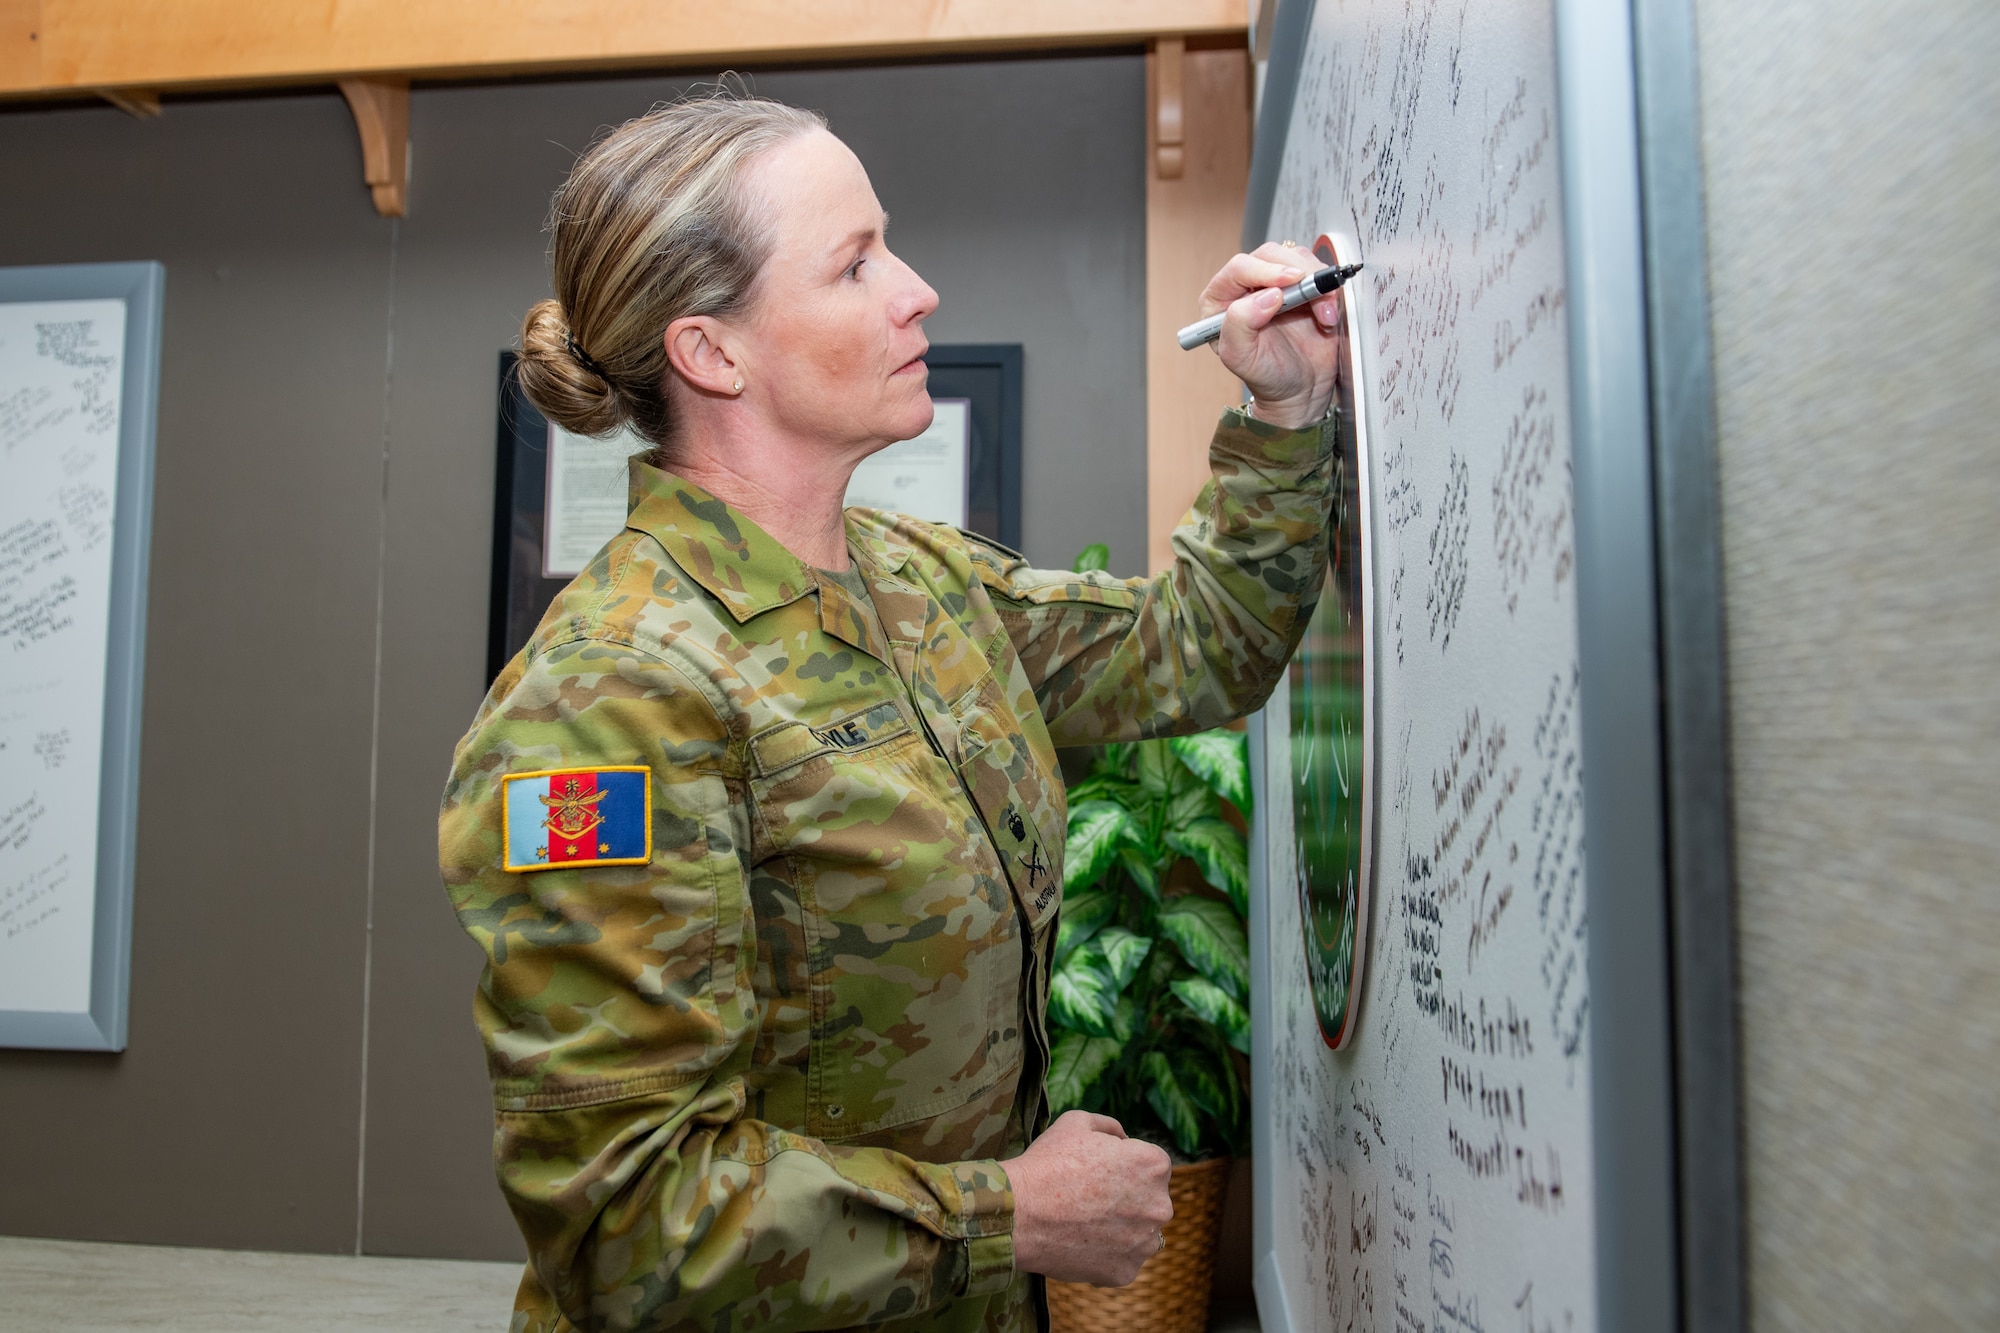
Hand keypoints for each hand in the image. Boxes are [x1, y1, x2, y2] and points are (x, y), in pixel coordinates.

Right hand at [1003, 1111, 1173, 1285]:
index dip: (1122, 1166)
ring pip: (1138, 1234)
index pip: (1150, 1166)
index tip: (1097, 1172)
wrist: (1020, 1213)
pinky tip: (1079, 1243)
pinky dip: (1105, 1256)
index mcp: (1154, 1165)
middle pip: (1148, 1201)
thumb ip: (1109, 1126)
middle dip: (1126, 1200)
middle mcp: (1160, 1206)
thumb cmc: (1048, 1164)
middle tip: (1089, 1199)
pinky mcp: (1126, 1272)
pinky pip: (1121, 1262)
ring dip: (1120, 1230)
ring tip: (1084, 1223)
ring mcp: (1144, 1243)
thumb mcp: (1077, 1123)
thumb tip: (1123, 1137)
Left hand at [1197, 242, 1346, 428]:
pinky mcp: (1304, 287)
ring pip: (1296, 258)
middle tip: (1311, 291)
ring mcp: (1277, 284)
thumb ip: (1241, 325)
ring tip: (1323, 315)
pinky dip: (1328, 288)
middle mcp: (1247, 287)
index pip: (1238, 268)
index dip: (1265, 270)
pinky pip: (1317, 271)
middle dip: (1295, 271)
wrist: (1300, 391)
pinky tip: (1327, 315)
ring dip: (1315, 281)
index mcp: (1221, 300)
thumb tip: (1265, 296)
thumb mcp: (1242, 358)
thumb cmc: (1266, 377)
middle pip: (1269, 254)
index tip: (1288, 282)